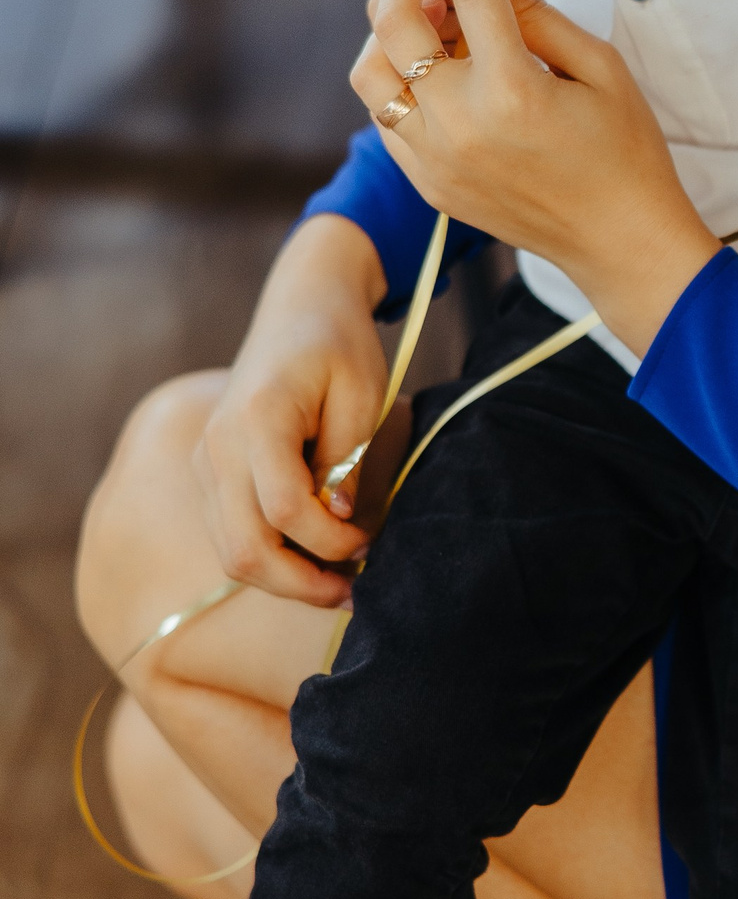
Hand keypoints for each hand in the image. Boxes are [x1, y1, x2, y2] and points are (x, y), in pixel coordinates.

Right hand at [190, 215, 390, 607]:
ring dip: (286, 578)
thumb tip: (338, 523)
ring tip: (339, 578)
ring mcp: (206, 463)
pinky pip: (231, 535)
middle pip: (245, 550)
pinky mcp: (211, 474)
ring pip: (232, 553)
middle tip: (353, 590)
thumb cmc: (340, 345)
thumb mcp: (363, 396)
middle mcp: (217, 446)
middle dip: (302, 584)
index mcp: (256, 419)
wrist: (300, 307)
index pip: (284, 510)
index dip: (330, 542)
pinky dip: (271, 556)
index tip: (369, 540)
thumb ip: (348, 462)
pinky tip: (314, 556)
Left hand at [351, 0, 719, 359]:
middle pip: (394, 20)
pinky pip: (383, 114)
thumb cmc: (626, 153)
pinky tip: (432, 57)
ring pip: (371, 69)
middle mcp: (458, 124)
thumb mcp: (598, 68)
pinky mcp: (427, 182)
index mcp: (511, 91)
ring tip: (430, 3)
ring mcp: (434, 158)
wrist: (622, 243)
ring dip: (389, 23)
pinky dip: (396, 74)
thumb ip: (534, 11)